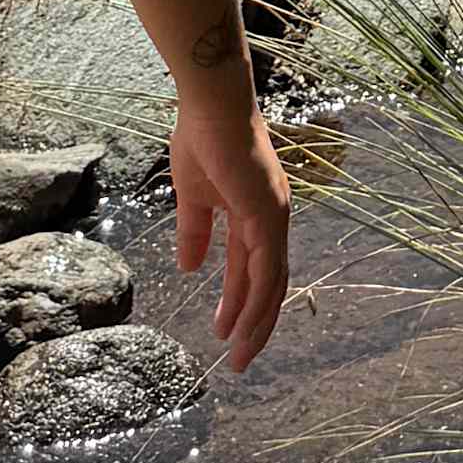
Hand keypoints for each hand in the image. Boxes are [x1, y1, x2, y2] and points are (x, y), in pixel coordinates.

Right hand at [170, 85, 292, 373]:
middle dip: (254, 323)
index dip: (239, 302)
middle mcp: (272, 218)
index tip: (223, 333)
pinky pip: (266, 271)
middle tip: (238, 359)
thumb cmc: (201, 137)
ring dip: (257, 323)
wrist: (210, 103)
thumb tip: (188, 268)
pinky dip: (255, 303)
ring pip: (272, 284)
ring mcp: (274, 216)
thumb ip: (193, 232)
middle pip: (269, 283)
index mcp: (255, 212)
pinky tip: (240, 327)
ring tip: (239, 356)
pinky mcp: (267, 215)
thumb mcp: (192, 196)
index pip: (252, 269)